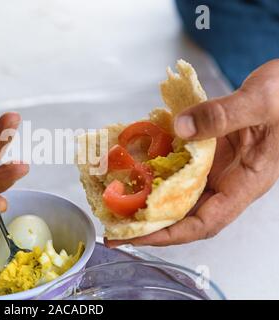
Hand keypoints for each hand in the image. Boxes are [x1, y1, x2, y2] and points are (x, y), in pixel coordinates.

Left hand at [106, 59, 278, 246]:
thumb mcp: (261, 103)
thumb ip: (223, 115)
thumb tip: (181, 129)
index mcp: (246, 182)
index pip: (205, 223)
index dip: (170, 233)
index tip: (138, 234)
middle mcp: (227, 179)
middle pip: (184, 212)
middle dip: (149, 220)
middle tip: (114, 221)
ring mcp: (215, 164)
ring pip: (177, 188)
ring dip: (148, 193)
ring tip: (116, 196)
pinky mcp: (206, 148)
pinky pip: (177, 161)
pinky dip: (156, 162)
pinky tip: (134, 159)